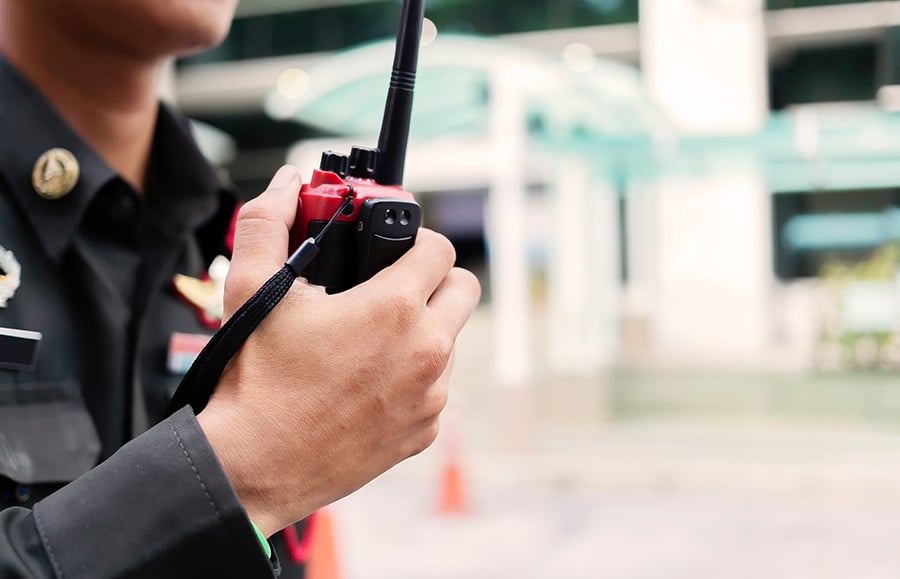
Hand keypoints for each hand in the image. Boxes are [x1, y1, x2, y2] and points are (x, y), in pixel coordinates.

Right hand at [197, 166, 480, 536]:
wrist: (254, 467)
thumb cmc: (255, 381)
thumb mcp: (252, 290)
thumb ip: (268, 223)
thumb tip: (284, 183)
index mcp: (394, 309)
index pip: (439, 248)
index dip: (415, 240)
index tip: (392, 250)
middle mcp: (425, 351)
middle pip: (464, 289)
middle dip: (433, 279)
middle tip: (392, 286)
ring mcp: (430, 395)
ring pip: (451, 339)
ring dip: (423, 329)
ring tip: (372, 336)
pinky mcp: (425, 430)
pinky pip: (436, 386)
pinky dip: (414, 375)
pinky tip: (370, 379)